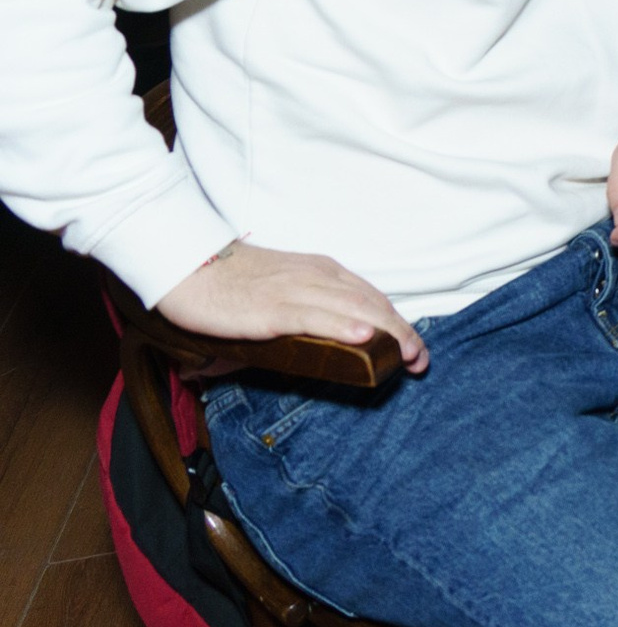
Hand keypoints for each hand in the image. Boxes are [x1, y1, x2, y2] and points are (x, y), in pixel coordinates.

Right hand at [157, 242, 428, 374]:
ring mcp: (296, 290)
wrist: (188, 265)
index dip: (397, 323)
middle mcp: (318, 276)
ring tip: (406, 355)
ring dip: (385, 333)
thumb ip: (303, 313)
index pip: (371, 298)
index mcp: (322, 271)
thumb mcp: (281, 290)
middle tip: (419, 360)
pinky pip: (314, 316)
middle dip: (400, 333)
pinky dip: (342, 325)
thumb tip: (320, 346)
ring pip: (353, 309)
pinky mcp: (272, 307)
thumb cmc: (231, 281)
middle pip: (371, 305)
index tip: (414, 348)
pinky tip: (363, 337)